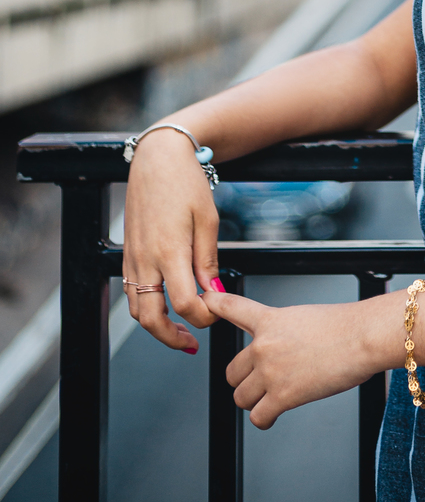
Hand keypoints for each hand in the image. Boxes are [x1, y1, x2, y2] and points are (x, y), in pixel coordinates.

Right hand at [121, 131, 220, 353]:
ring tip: (180, 330)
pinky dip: (146, 306)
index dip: (203, 316)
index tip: (218, 312)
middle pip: (151, 318)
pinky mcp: (127, 254)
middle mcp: (145, 259)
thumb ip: (207, 259)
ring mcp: (132, 258)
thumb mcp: (208, 219)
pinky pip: (131, 291)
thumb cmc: (187, 183)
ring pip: (136, 309)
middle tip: (192, 343)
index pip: (184, 303)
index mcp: (169, 250)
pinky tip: (165, 303)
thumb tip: (213, 293)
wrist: (158, 158)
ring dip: (156, 326)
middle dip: (172, 338)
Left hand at [207, 289, 386, 428]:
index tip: (205, 302)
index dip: (214, 304)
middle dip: (245, 379)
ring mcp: (270, 372)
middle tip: (262, 381)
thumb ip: (280, 327)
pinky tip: (274, 415)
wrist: (362, 337)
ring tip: (271, 398)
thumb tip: (273, 341)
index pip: (232, 307)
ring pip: (241, 397)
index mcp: (270, 319)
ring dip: (255, 400)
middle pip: (232, 371)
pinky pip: (258, 417)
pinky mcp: (282, 396)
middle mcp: (264, 345)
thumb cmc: (344, 326)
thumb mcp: (303, 316)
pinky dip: (264, 419)